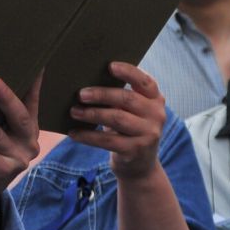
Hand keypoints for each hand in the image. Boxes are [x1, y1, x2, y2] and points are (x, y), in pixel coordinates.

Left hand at [70, 61, 164, 183]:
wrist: (139, 164)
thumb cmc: (128, 127)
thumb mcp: (131, 110)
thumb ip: (120, 95)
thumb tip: (86, 78)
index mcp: (155, 99)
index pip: (145, 81)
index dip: (129, 72)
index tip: (110, 65)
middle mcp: (156, 115)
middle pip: (127, 99)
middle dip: (101, 94)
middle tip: (80, 94)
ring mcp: (148, 134)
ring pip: (117, 119)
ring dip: (92, 114)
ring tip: (74, 111)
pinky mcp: (135, 151)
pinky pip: (107, 141)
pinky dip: (88, 136)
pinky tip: (73, 133)